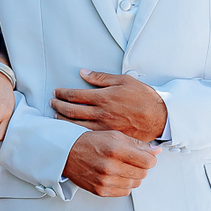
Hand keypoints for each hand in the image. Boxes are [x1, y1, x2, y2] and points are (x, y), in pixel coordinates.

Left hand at [52, 70, 167, 140]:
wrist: (158, 118)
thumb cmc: (143, 98)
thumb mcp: (123, 81)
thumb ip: (101, 78)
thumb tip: (83, 73)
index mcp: (104, 97)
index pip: (75, 95)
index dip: (62, 93)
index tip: (56, 92)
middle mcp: (101, 113)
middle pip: (71, 110)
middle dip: (58, 106)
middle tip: (52, 102)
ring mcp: (104, 127)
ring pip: (75, 125)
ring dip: (62, 120)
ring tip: (55, 117)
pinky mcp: (108, 137)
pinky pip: (86, 135)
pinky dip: (74, 132)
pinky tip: (69, 131)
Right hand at [62, 130, 156, 196]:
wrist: (67, 154)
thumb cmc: (90, 142)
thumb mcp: (114, 136)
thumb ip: (137, 144)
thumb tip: (157, 151)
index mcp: (115, 149)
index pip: (148, 162)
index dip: (150, 159)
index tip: (145, 156)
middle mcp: (110, 166)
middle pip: (143, 173)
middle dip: (141, 167)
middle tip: (131, 160)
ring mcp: (104, 180)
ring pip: (135, 184)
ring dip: (133, 176)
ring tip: (122, 167)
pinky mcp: (100, 190)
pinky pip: (124, 192)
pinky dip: (124, 184)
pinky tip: (116, 175)